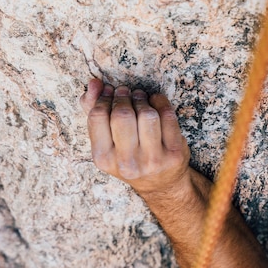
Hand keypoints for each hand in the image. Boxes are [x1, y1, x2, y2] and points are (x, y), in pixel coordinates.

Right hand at [80, 79, 190, 197]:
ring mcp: (152, 160)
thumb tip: (93, 83)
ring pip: (147, 114)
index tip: (110, 92)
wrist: (159, 184)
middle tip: (125, 92)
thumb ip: (93, 110)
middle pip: (122, 114)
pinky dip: (161, 102)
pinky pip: (168, 117)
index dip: (104, 98)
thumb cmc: (127, 155)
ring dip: (142, 99)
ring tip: (139, 97)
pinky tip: (155, 102)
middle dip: (124, 96)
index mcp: (103, 159)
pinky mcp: (174, 154)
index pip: (98, 116)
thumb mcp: (105, 141)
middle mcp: (127, 163)